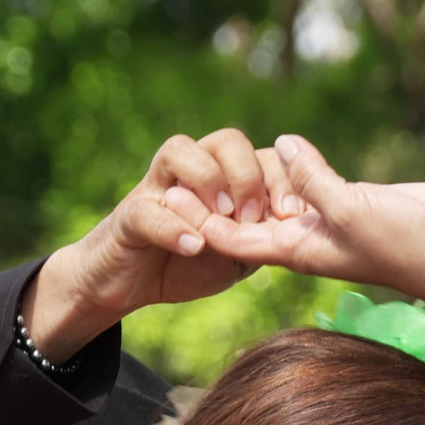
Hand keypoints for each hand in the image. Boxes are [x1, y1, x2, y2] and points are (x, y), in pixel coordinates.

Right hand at [24, 129, 294, 355]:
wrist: (126, 284)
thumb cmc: (185, 262)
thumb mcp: (236, 253)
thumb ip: (261, 236)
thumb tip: (298, 226)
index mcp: (222, 177)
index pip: (260, 154)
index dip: (280, 179)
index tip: (292, 215)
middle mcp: (190, 171)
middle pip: (225, 140)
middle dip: (248, 175)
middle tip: (255, 217)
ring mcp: (157, 188)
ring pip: (180, 150)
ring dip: (208, 180)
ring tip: (222, 220)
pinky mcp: (129, 217)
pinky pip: (149, 210)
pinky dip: (173, 226)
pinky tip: (194, 246)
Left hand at [189, 135, 424, 305]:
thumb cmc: (406, 242)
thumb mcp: (350, 208)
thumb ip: (314, 179)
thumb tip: (285, 148)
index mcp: (299, 251)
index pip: (237, 241)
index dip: (200, 224)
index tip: (167, 206)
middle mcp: (308, 239)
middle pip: (250, 222)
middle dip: (215, 206)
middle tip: (176, 182)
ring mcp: (330, 223)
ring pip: (279, 201)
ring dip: (252, 188)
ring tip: (214, 168)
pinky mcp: (352, 203)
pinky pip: (311, 186)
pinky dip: (293, 172)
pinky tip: (279, 154)